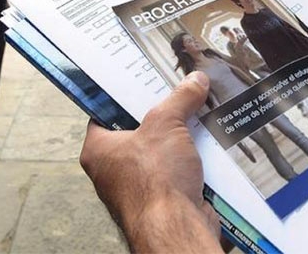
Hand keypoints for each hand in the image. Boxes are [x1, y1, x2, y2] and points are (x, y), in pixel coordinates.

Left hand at [80, 72, 221, 251]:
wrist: (177, 228)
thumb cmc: (155, 178)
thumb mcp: (166, 123)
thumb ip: (180, 98)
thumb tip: (195, 80)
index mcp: (99, 150)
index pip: (106, 112)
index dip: (127, 94)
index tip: (146, 79)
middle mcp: (113, 170)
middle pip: (139, 130)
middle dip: (163, 114)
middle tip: (179, 92)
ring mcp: (139, 187)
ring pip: (161, 151)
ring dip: (181, 136)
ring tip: (198, 111)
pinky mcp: (164, 199)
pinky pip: (177, 170)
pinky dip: (192, 157)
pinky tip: (208, 140)